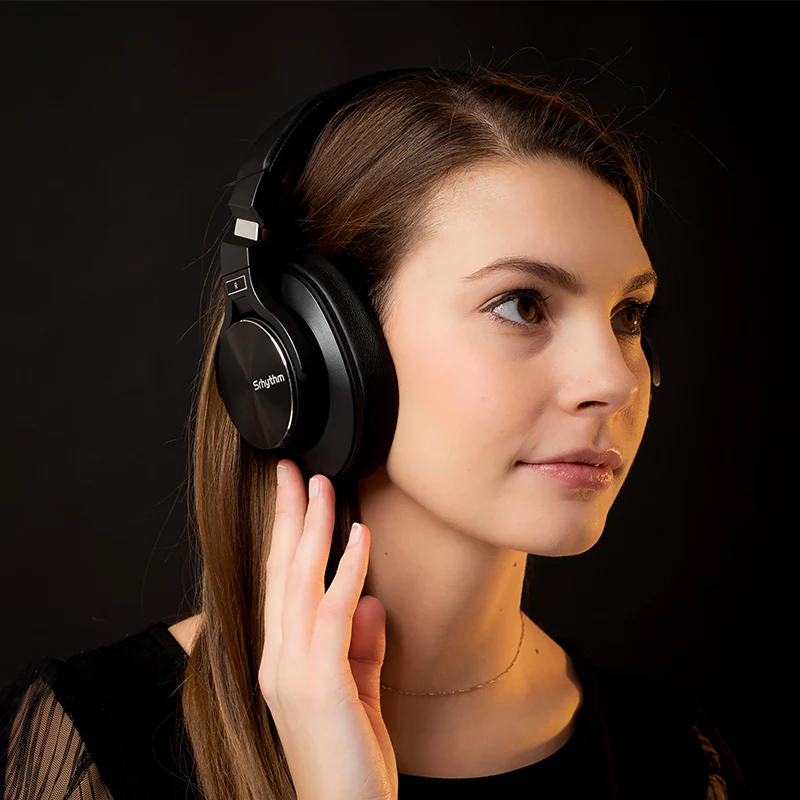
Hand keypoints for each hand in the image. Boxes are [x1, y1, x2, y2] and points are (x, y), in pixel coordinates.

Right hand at [258, 459, 398, 799]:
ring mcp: (293, 670)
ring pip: (301, 581)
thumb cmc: (350, 762)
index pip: (282, 583)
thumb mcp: (358, 694)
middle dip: (288, 515)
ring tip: (322, 484)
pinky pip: (333, 613)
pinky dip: (346, 570)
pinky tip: (358, 536)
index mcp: (283, 659)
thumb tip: (369, 597)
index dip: (286, 534)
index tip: (293, 493)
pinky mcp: (318, 682)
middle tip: (294, 469)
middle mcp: (278, 658)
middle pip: (282, 571)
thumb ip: (361, 645)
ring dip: (313, 528)